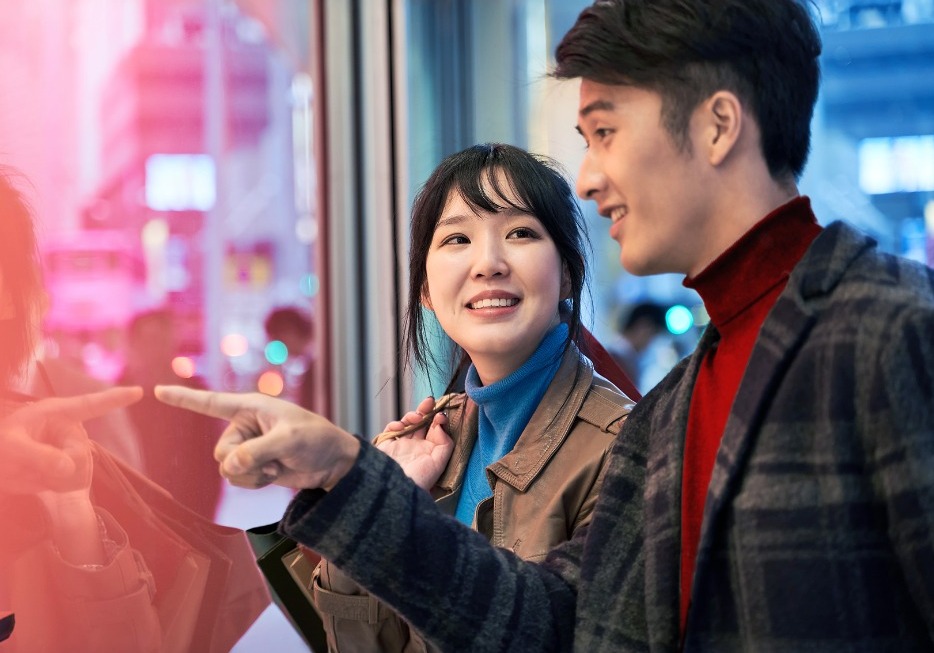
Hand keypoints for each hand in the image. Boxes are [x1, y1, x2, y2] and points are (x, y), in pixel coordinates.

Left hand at [0, 387, 142, 494]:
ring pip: (81, 470)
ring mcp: (70, 449)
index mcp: (55, 413)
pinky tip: (40, 480)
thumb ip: (40, 456)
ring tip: (31, 473)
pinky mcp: (69, 467)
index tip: (138, 392)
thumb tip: (70, 467)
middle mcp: (67, 429)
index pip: (90, 405)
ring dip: (54, 479)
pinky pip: (76, 482)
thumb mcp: (10, 448)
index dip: (115, 398)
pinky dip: (56, 486)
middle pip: (80, 452)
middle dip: (58, 466)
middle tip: (29, 468)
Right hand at [154, 385, 360, 490]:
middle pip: (221, 451)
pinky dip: (254, 481)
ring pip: (226, 468)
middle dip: (244, 461)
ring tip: (276, 465)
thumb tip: (229, 466)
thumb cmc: (316, 439)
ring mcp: (247, 447)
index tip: (156, 391)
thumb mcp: (290, 440)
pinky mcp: (252, 466)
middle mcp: (244, 425)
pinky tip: (275, 474)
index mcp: (251, 407)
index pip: (211, 402)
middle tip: (273, 458)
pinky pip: (237, 479)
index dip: (183, 398)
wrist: (332, 462)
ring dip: (251, 474)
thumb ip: (258, 452)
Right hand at [376, 396, 453, 490]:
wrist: (393, 490)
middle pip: (422, 424)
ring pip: (407, 423)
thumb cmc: (417, 480)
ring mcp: (400, 446)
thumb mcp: (438, 463)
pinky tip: (400, 427)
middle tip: (429, 401)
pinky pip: (391, 429)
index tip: (440, 415)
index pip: (434, 430)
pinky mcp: (386, 445)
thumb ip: (444, 443)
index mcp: (428, 452)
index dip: (438, 420)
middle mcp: (415, 448)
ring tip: (417, 416)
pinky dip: (395, 424)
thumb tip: (440, 425)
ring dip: (412, 416)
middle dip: (426, 411)